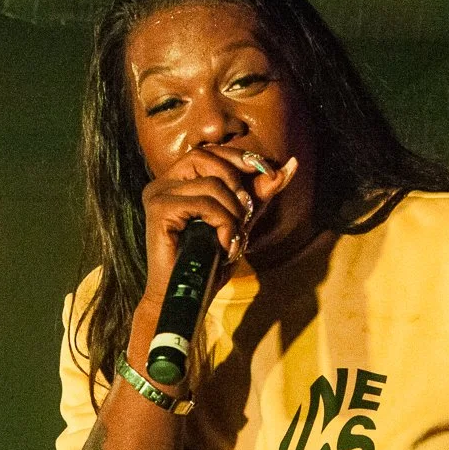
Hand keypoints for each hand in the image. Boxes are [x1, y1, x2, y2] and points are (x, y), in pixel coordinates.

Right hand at [139, 146, 299, 303]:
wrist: (188, 297)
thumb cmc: (209, 262)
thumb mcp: (239, 221)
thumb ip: (259, 193)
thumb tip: (291, 165)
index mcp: (177, 182)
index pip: (209, 152)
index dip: (239, 157)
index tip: (266, 172)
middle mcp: (163, 184)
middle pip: (205, 156)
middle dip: (236, 181)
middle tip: (245, 211)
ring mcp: (158, 195)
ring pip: (210, 184)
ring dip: (232, 211)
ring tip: (232, 236)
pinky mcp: (158, 210)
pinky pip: (203, 203)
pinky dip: (222, 223)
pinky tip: (223, 243)